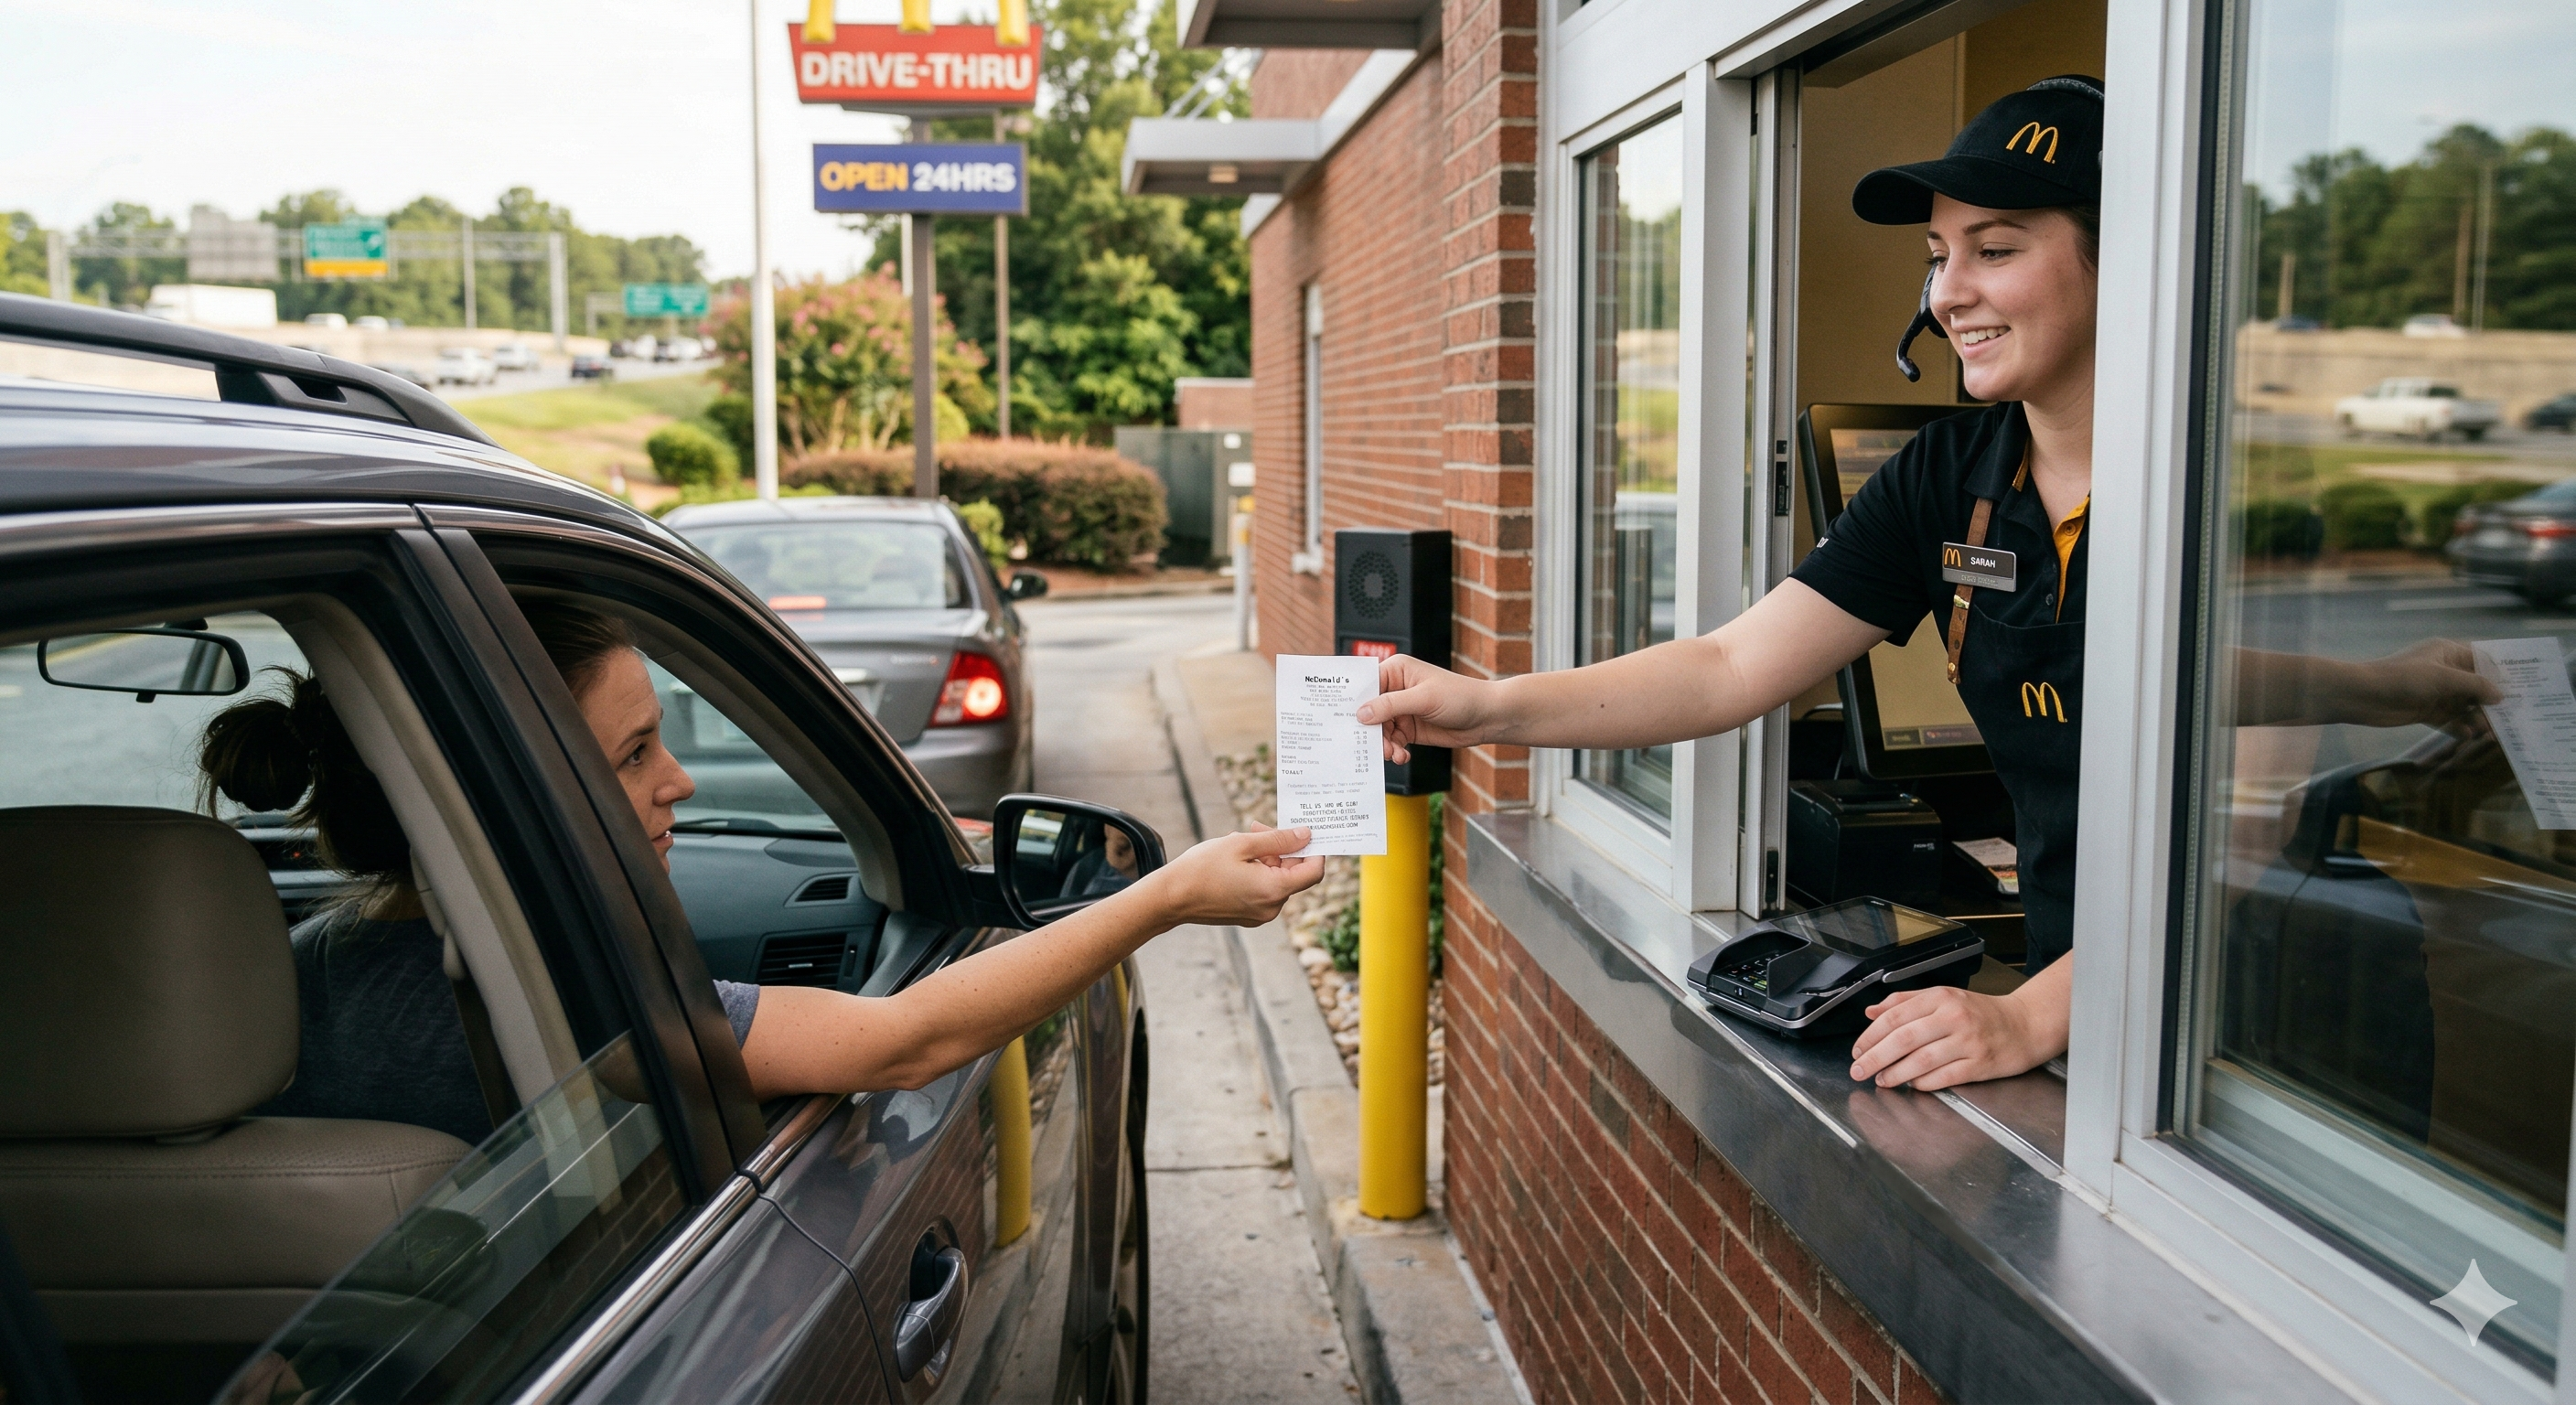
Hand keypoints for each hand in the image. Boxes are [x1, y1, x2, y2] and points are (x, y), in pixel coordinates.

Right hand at [1142, 825, 1323, 925]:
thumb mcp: (1242, 844)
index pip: (1313, 871)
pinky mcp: (1248, 915)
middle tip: (1258, 827)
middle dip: (1282, 848)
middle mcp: (1272, 908)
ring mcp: (1260, 914)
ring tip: (1241, 842)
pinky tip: (1237, 860)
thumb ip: (1279, 840)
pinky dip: (1259, 872)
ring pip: (1277, 880)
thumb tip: (1305, 835)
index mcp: (1274, 890)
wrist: (1171, 897)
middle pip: (1293, 874)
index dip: (1314, 849)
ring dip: (1268, 858)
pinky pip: (1264, 890)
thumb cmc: (1202, 868)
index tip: (1304, 832)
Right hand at [1355, 655, 1503, 761]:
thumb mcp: (1423, 699)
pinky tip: (1402, 756)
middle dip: (1370, 730)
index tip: (1343, 719)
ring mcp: (1402, 710)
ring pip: (1379, 730)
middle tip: (1374, 745)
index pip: (1366, 684)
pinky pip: (1392, 741)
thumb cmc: (1461, 697)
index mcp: (1396, 670)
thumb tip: (1361, 714)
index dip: (1353, 701)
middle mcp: (1396, 689)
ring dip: (1383, 744)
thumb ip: (1390, 705)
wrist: (1487, 718)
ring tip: (1392, 753)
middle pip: (1369, 711)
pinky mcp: (1409, 729)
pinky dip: (1394, 750)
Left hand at [1848, 981, 2064, 1091]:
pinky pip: (1944, 1076)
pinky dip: (1923, 1083)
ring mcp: (1968, 1041)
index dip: (1871, 1035)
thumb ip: (1906, 1002)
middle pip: (1904, 1038)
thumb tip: (1871, 1012)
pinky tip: (1912, 1085)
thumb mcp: (1943, 997)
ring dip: (1896, 1073)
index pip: (1895, 1016)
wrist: (2026, 1024)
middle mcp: (1953, 1016)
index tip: (1857, 1049)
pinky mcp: (1980, 1064)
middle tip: (1859, 1070)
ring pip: (1921, 1060)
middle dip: (1875, 1057)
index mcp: (1940, 997)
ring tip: (1881, 1080)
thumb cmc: (1982, 1013)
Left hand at [2339, 638, 2498, 727]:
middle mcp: (2443, 671)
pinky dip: (2458, 727)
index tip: (2520, 688)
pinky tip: (2466, 735)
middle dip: (2490, 702)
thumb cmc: (2401, 678)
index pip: (2482, 660)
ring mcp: (2434, 691)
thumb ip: (2474, 686)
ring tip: (2486, 731)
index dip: (2501, 674)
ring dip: (2476, 717)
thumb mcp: (2443, 678)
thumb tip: (2501, 695)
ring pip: (2464, 705)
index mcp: (2447, 652)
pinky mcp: (2424, 710)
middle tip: (2507, 718)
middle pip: (2476, 686)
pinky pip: (2448, 719)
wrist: (2360, 696)